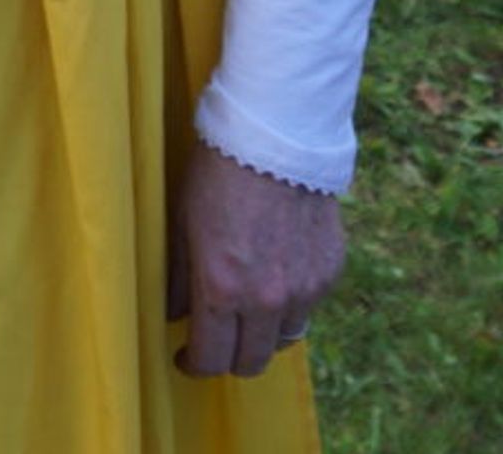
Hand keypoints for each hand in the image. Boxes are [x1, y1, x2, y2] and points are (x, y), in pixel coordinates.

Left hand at [170, 142, 344, 377]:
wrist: (276, 136)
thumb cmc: (218, 172)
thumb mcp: (183, 219)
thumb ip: (177, 275)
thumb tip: (173, 313)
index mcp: (221, 286)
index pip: (211, 358)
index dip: (195, 365)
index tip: (186, 359)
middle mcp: (266, 298)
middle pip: (250, 362)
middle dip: (228, 358)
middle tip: (214, 341)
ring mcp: (303, 289)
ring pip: (282, 340)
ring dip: (261, 335)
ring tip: (244, 312)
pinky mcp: (329, 274)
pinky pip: (308, 307)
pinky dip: (289, 304)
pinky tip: (274, 278)